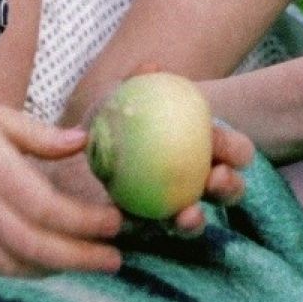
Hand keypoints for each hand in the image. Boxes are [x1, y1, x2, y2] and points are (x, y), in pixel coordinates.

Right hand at [0, 80, 123, 277]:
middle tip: (115, 261)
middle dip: (83, 259)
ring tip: (81, 263)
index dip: (89, 224)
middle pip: (40, 249)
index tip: (118, 224)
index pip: (53, 211)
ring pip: (13, 265)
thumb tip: (83, 142)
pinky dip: (15, 269)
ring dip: (52, 269)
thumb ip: (37, 135)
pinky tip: (33, 261)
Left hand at [64, 88, 255, 237]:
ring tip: (188, 216)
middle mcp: (194, 181)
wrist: (66, 156)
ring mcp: (170, 210)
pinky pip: (152, 235)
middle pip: (226, 190)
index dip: (236, 152)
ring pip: (194, 221)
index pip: (232, 151)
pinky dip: (151, 230)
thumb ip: (134, 83)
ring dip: (197, 221)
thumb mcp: (116, 100)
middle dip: (230, 188)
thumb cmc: (105, 120)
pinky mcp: (143, 231)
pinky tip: (140, 225)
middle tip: (216, 180)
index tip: (225, 150)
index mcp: (202, 148)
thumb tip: (153, 65)